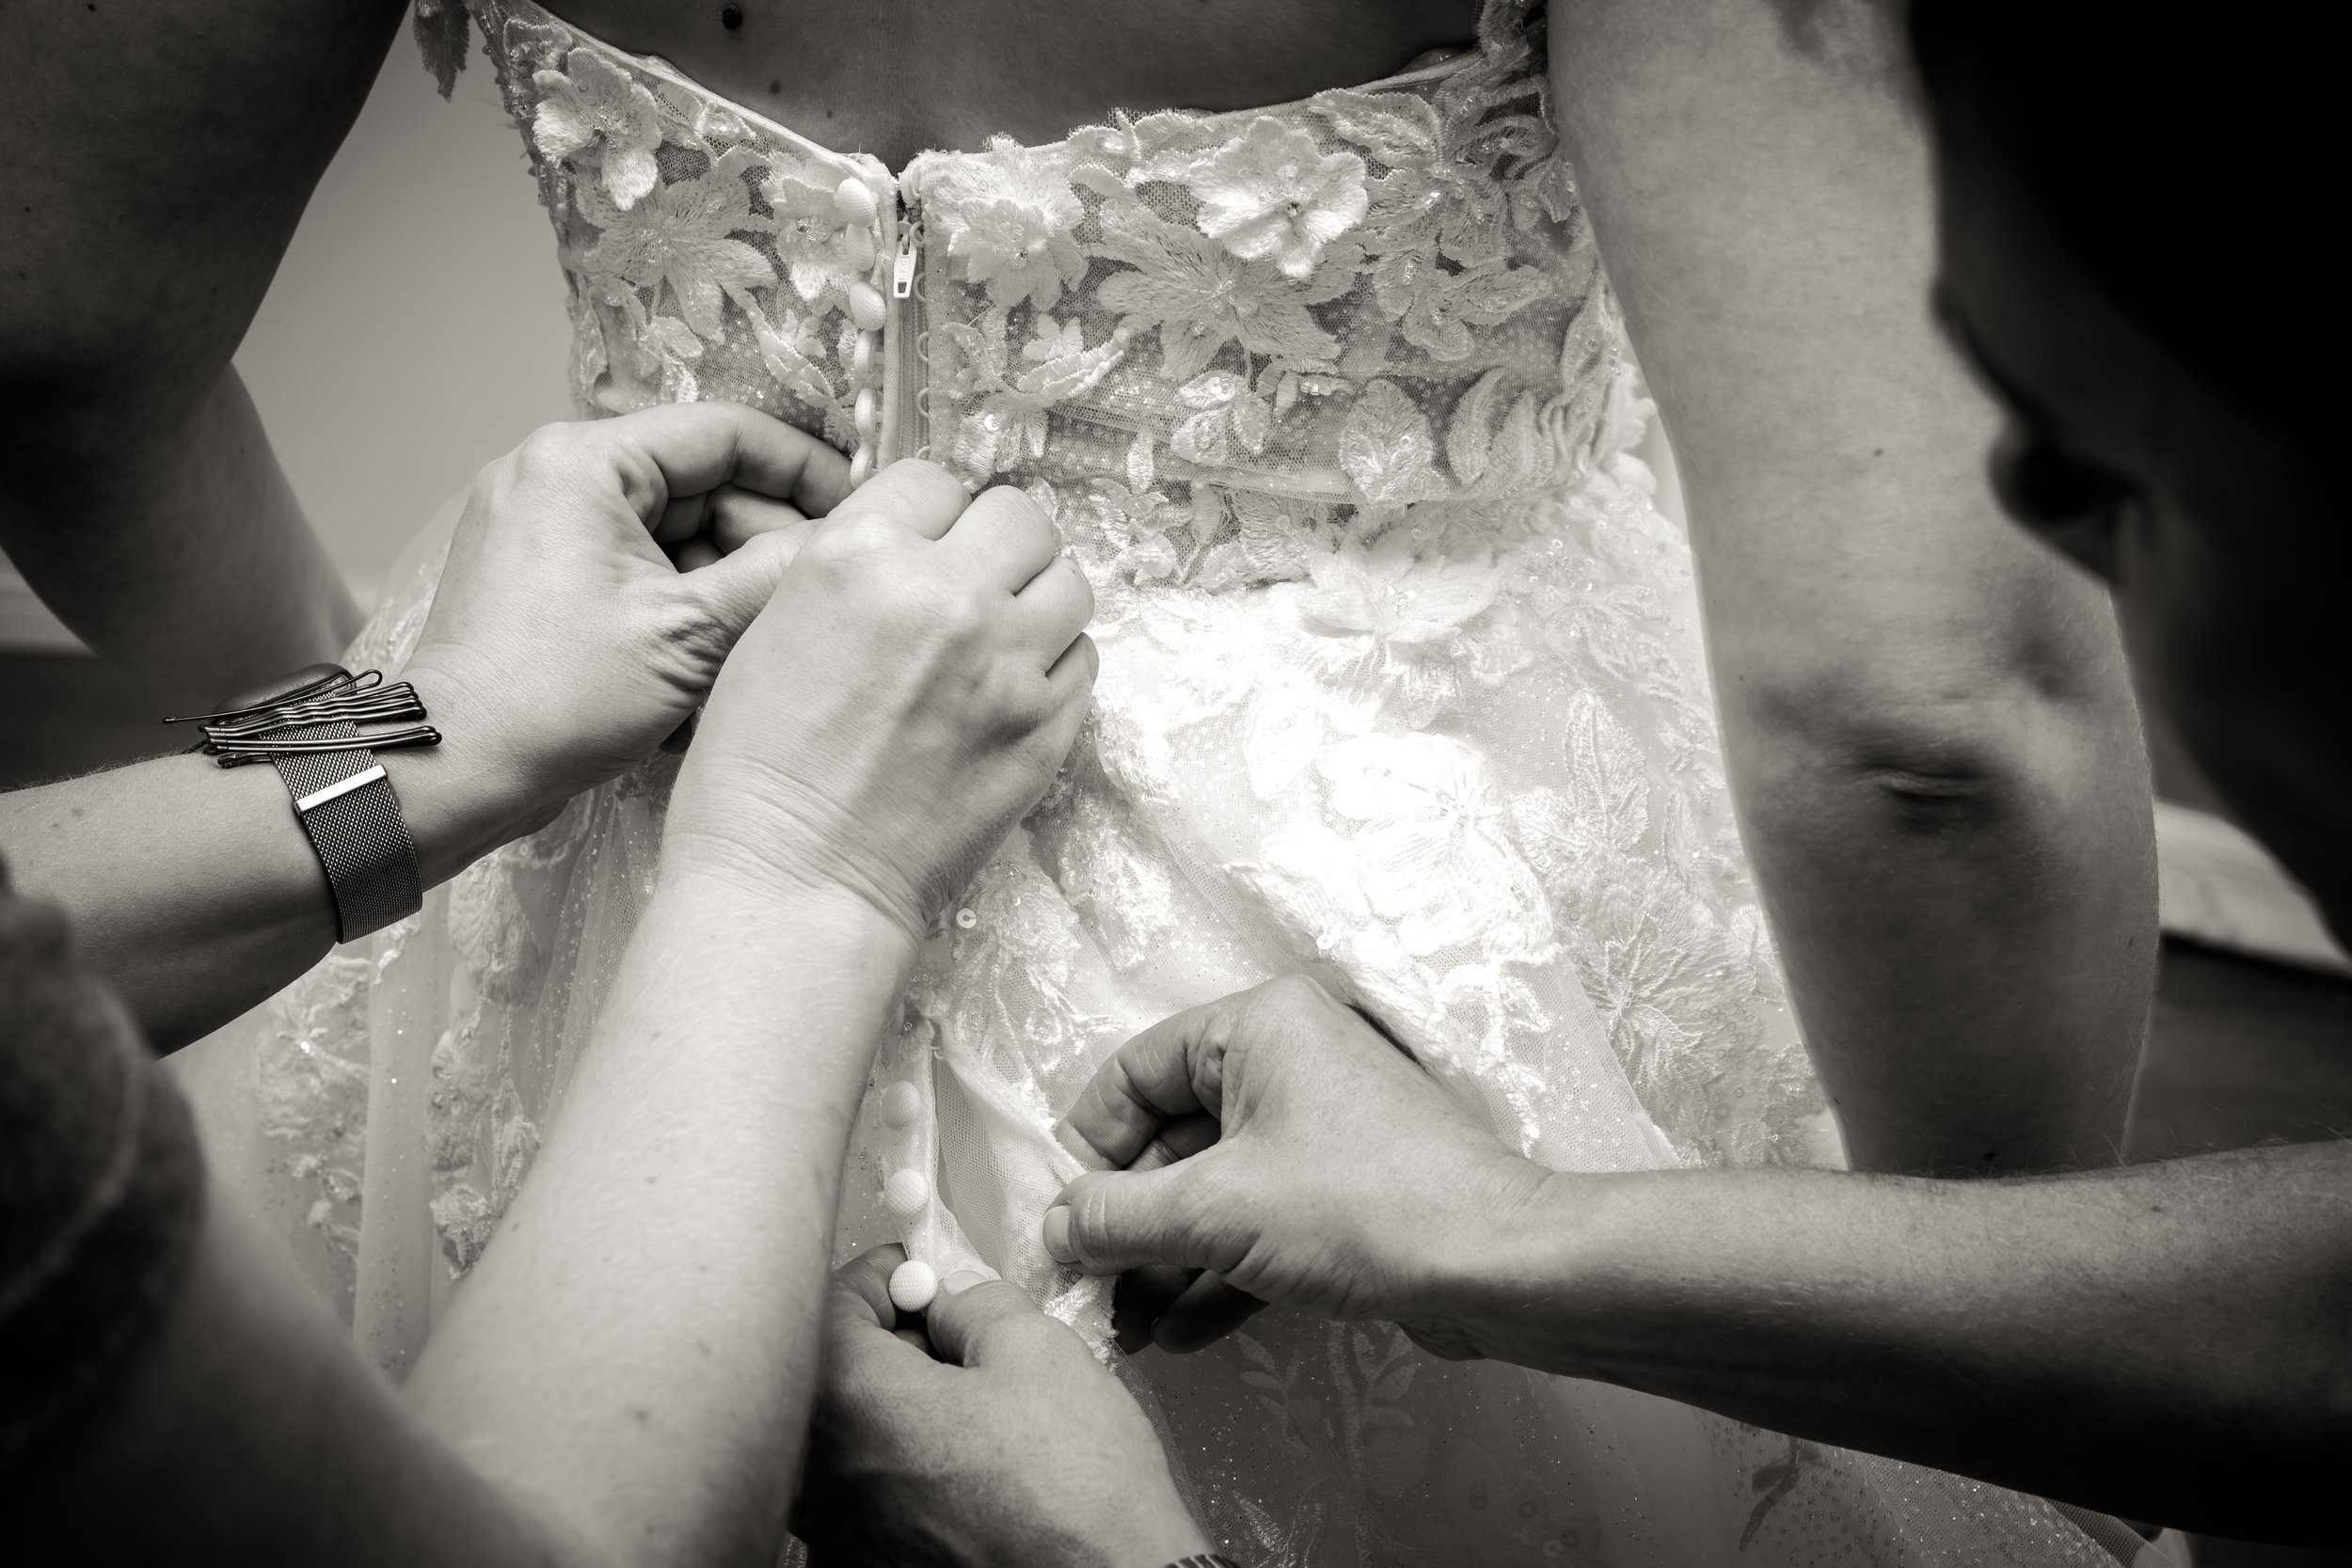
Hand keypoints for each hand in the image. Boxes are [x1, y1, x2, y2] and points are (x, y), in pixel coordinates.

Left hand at [399, 403, 849, 867]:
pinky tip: (715, 656)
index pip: (726, 434)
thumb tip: (852, 541)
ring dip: (727, 579)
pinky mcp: (540, 571)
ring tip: (765, 638)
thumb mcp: (692, 634)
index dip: (806, 470)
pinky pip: (637, 565)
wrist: (454, 770)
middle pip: (701, 484)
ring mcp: (542, 522)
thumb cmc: (556, 698)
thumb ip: (779, 575)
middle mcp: (554, 473)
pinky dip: (683, 600)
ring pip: (674, 530)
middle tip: (815, 592)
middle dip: (764, 539)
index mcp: (584, 461)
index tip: (857, 514)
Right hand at [664, 459, 1095, 944]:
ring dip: (1037, 599)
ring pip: (1069, 583)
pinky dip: (1054, 666)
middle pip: (1021, 519)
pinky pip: (1083, 660)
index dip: (926, 514)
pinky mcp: (1048, 729)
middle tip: (971, 586)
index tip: (920, 546)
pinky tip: (1010, 693)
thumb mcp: (772, 628)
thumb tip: (913, 544)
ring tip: (1000, 636)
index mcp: (861, 557)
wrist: (795, 882)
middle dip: (995, 545)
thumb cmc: (756, 770)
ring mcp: (1010, 664)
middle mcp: (947, 596)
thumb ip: (852, 570)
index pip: (934, 480)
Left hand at [796, 1247, 1208, 1567]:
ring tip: (978, 1414)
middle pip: (833, 1369)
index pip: (830, 1301)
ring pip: (853, 1433)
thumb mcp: (1034, 1348)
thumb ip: (971, 1301)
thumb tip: (949, 1296)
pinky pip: (869, 1493)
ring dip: (902, 1406)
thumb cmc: (1075, 1492)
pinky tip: (969, 1474)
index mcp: (846, 1400)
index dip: (888, 1275)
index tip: (929, 1279)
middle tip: (965, 1341)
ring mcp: (836, 1530)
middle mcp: (819, 1473)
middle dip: (895, 1342)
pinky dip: (907, 1469)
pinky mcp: (862, 1566)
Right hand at [1046, 976, 1548, 1356]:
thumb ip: (1117, 1217)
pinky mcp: (1346, 1194)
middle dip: (1127, 1224)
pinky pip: (1260, 1225)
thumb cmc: (1359, 1207)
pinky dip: (1219, 1274)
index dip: (1088, 1148)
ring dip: (1166, 1262)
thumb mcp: (1214, 1211)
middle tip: (1088, 1292)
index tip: (1061, 1220)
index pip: (1134, 1071)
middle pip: (1172, 1139)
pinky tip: (1177, 1336)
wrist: (1498, 1265)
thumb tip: (1054, 1227)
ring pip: (1216, 1191)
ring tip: (1125, 1330)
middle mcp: (1288, 1063)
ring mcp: (1321, 1131)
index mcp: (1256, 1028)